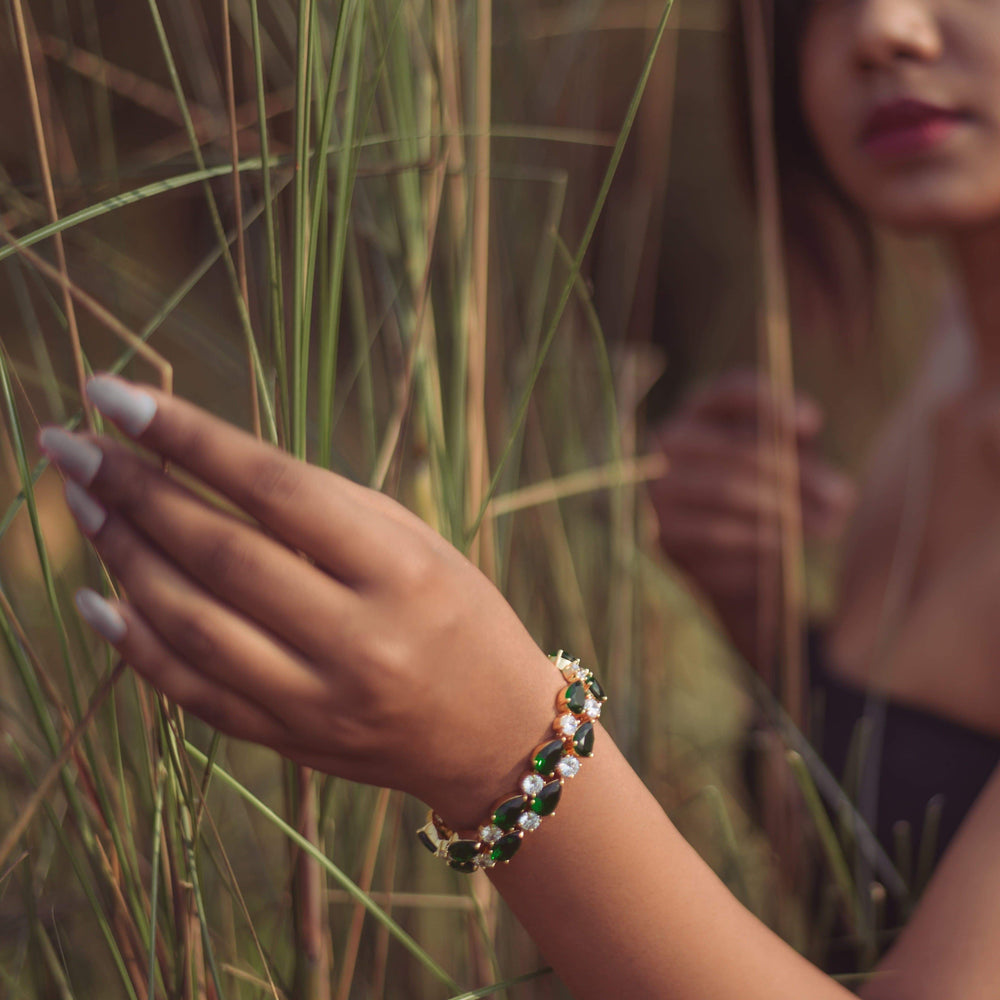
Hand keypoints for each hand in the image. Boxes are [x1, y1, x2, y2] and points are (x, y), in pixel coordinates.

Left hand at [38, 375, 557, 830]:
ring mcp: (319, 699)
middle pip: (218, 553)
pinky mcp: (291, 740)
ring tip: (79, 502)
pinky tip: (91, 598)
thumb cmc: (460, 613)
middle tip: (69, 444)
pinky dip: (134, 644)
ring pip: (190, 622)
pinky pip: (192, 692)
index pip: (274, 489)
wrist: (495, 734)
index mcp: (400, 570)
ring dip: (121, 555)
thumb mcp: (414, 543)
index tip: (114, 394)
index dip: (188, 436)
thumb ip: (320, 511)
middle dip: (132, 490)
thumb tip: (204, 467)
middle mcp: (358, 639)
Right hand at [648, 371, 854, 658]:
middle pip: (736, 451)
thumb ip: (790, 443)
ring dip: (784, 513)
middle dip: (796, 476)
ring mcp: (656, 492)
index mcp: (697, 413)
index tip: (813, 424)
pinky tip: (788, 553)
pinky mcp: (659, 538)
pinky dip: (756, 545)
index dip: (769, 402)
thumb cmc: (755, 495)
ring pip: (725, 495)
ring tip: (826, 527)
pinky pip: (714, 539)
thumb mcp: (774, 462)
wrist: (712, 560)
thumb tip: (806, 429)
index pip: (730, 392)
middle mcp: (666, 446)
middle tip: (841, 498)